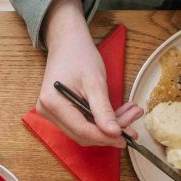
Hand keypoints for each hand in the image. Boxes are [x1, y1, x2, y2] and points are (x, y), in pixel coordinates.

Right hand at [37, 0, 142, 147]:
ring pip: (84, 131)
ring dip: (107, 128)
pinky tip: (118, 114)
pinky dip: (100, 122)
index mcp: (53, 103)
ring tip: (130, 115)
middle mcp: (48, 112)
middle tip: (133, 125)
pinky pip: (82, 124)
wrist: (68, 42)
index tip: (126, 138)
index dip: (105, 137)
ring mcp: (52, 113)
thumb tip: (114, 133)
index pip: (82, 130)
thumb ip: (103, 109)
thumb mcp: (95, 82)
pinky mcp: (59, 113)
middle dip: (109, 132)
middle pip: (83, 134)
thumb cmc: (80, 56)